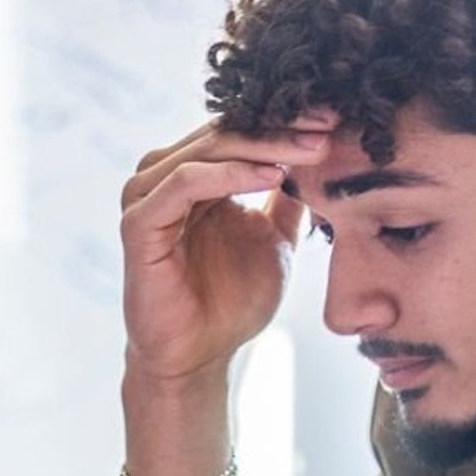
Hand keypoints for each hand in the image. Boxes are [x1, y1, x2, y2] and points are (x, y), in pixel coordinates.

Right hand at [118, 112, 335, 385]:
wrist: (199, 357)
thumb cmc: (231, 303)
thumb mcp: (275, 238)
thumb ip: (289, 197)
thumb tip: (321, 156)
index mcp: (193, 176)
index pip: (239, 129)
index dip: (287, 121)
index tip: (336, 118)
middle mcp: (163, 178)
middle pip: (224, 130)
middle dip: (280, 126)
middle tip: (328, 124)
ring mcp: (146, 199)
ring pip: (205, 150)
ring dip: (260, 144)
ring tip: (308, 149)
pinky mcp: (139, 225)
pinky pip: (184, 183)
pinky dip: (228, 174)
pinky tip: (270, 176)